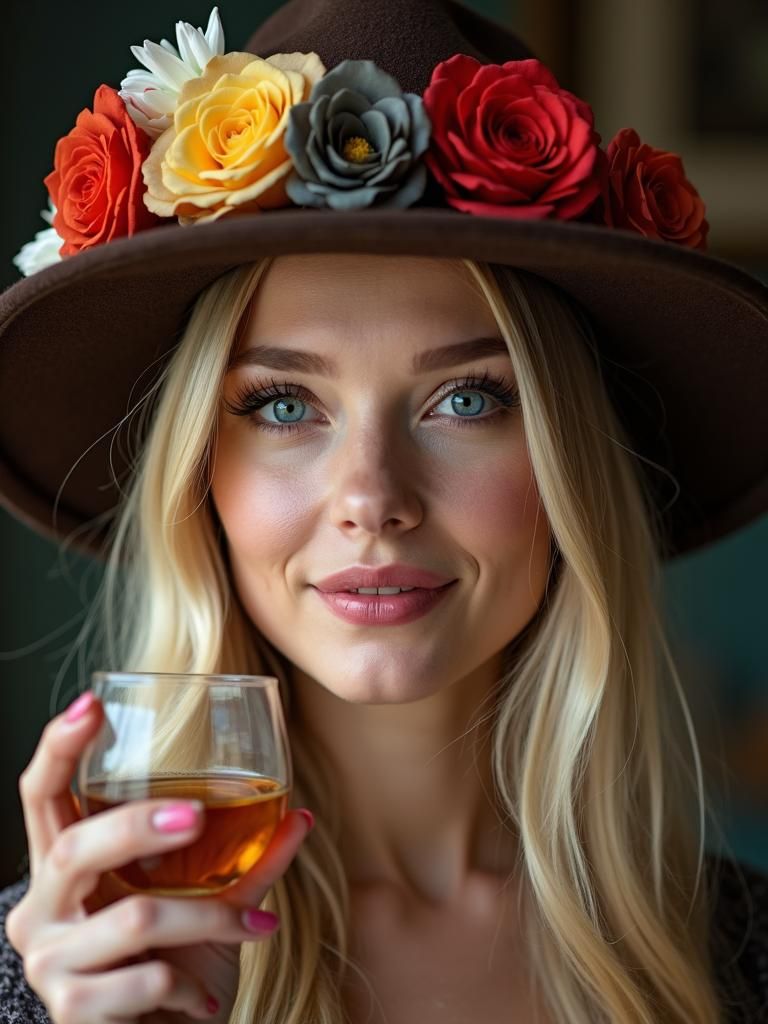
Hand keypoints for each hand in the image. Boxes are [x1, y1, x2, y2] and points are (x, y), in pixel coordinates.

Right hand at [5, 691, 312, 1022]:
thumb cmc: (174, 958)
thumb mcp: (207, 901)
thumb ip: (247, 859)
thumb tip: (300, 816)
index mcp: (65, 864)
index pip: (41, 794)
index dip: (60, 747)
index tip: (93, 702)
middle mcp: (41, 906)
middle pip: (75, 848)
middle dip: (137, 825)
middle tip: (194, 815)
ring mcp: (49, 960)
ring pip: (133, 918)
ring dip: (209, 921)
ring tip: (253, 926)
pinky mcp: (70, 1011)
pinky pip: (147, 979)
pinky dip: (194, 985)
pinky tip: (206, 996)